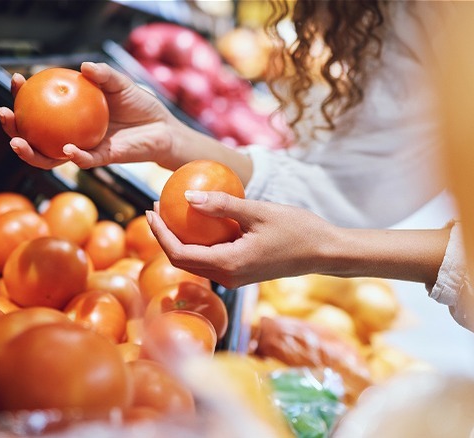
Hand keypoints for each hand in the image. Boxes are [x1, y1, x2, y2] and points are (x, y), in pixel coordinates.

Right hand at [0, 62, 177, 169]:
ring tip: (17, 142)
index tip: (16, 80)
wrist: (162, 128)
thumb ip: (103, 75)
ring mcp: (83, 148)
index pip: (39, 106)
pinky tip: (66, 148)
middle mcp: (70, 133)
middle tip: (4, 113)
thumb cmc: (139, 103)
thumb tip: (83, 67)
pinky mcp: (101, 160)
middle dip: (12, 127)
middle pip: (32, 135)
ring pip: (48, 156)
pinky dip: (73, 155)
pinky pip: (82, 160)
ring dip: (30, 153)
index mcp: (70, 114)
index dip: (22, 95)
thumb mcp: (119, 83)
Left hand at [145, 191, 342, 288]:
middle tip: (155, 207)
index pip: (179, 253)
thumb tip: (187, 196)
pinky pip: (210, 258)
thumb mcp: (258, 211)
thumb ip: (222, 204)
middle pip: (181, 261)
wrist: (324, 253)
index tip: (149, 209)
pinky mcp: (240, 272)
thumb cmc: (296, 229)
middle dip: (163, 236)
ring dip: (178, 239)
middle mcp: (227, 276)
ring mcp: (233, 277)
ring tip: (171, 210)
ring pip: (194, 262)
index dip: (159, 233)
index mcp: (228, 264)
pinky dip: (198, 241)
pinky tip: (198, 219)